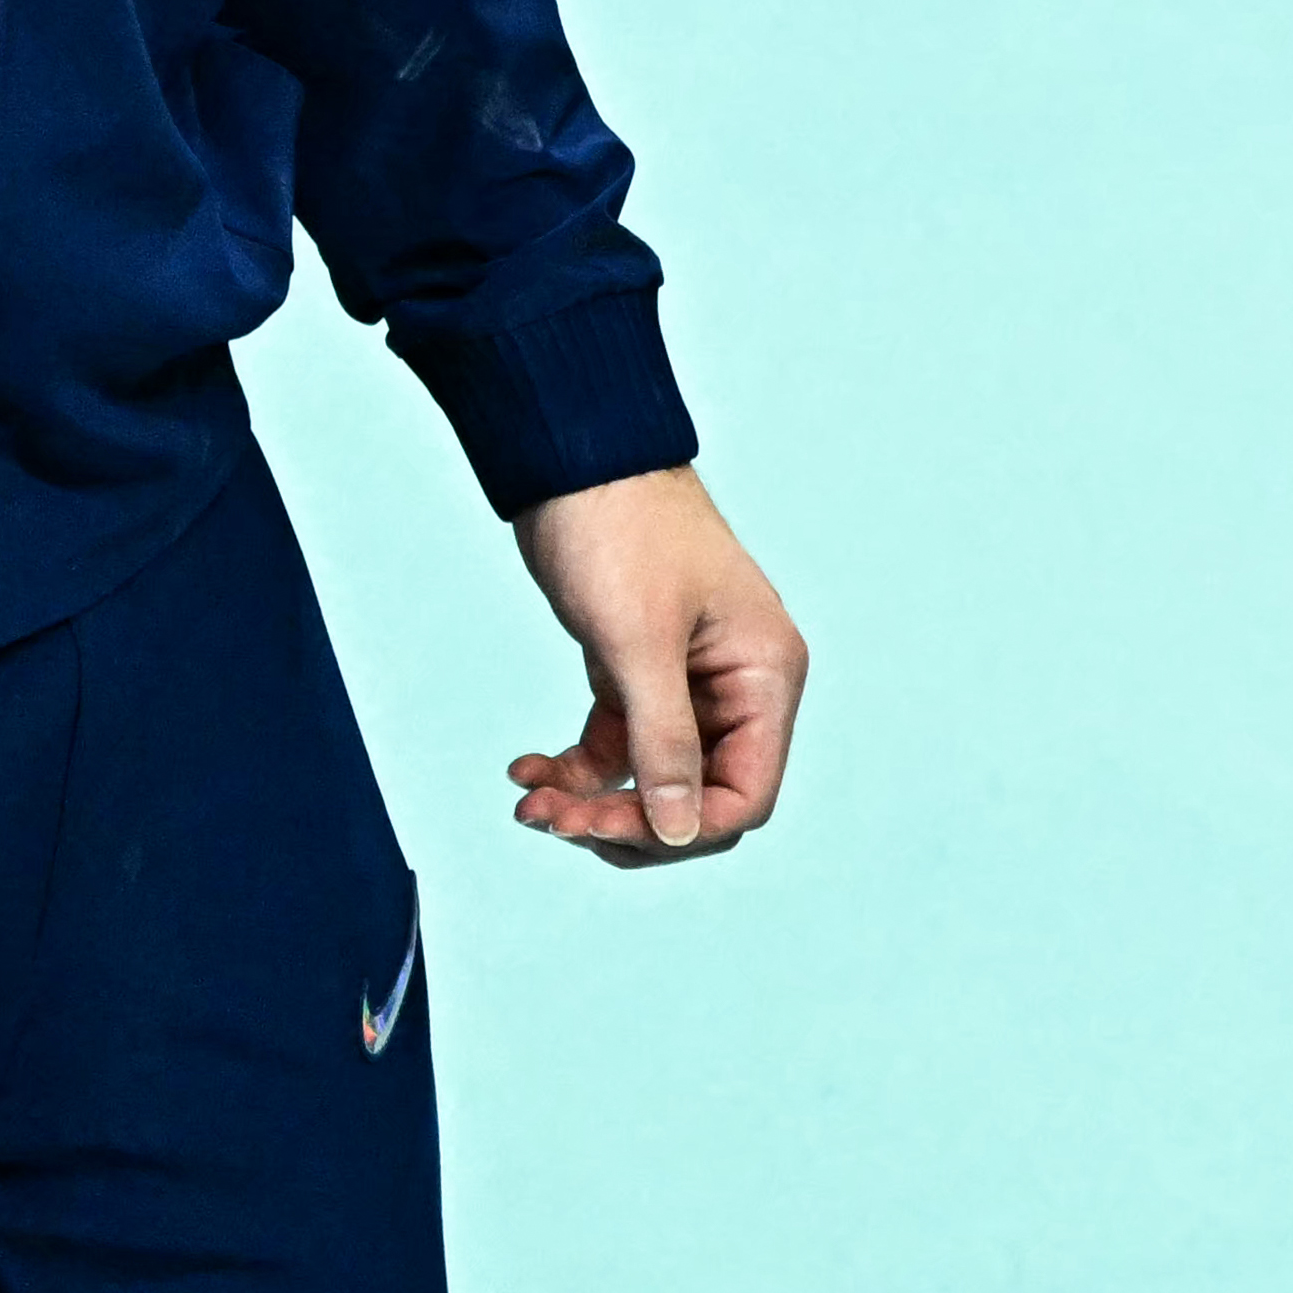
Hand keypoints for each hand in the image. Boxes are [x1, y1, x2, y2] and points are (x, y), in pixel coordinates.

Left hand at [505, 463, 803, 870]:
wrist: (575, 459)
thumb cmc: (621, 530)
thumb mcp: (639, 642)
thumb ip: (664, 742)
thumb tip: (679, 832)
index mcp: (765, 675)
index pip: (747, 794)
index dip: (683, 828)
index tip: (605, 826)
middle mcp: (737, 687)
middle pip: (697, 800)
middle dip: (628, 820)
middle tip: (555, 818)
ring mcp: (687, 683)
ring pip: (652, 781)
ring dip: (592, 802)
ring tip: (530, 802)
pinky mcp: (638, 674)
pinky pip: (617, 748)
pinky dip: (574, 769)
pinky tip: (526, 769)